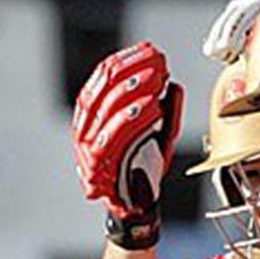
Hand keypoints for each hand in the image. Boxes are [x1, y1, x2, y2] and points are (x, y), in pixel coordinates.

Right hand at [72, 42, 184, 245]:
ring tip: (156, 78)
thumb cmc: (145, 169)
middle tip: (158, 61)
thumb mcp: (161, 135)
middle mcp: (86, 124)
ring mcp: (87, 144)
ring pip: (107, 107)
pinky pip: (113, 135)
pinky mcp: (95, 164)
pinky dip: (132, 119)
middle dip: (133, 68)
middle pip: (104, 85)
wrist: (135, 207)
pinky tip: (152, 107)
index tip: (153, 51)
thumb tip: (173, 84)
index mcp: (94, 112)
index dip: (129, 59)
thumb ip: (168, 111)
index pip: (105, 75)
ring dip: (134, 89)